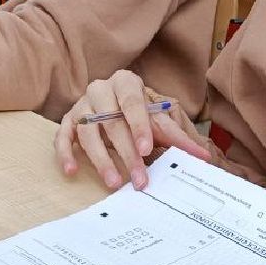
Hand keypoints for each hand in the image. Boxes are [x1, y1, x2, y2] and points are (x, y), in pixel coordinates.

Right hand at [54, 70, 209, 190]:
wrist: (115, 104)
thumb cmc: (139, 114)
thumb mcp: (158, 121)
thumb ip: (177, 138)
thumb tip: (204, 158)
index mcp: (125, 82)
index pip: (131, 102)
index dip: (139, 125)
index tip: (146, 149)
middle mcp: (100, 89)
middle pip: (112, 122)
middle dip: (127, 153)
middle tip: (140, 179)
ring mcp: (81, 106)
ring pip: (87, 132)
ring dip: (101, 160)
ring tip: (114, 182)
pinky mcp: (67, 121)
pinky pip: (62, 136)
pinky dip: (65, 153)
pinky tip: (72, 171)